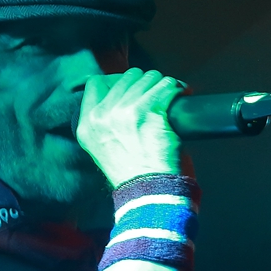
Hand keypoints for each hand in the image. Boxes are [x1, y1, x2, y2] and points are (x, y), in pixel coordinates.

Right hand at [76, 67, 185, 187]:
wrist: (150, 194)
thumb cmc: (135, 175)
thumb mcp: (103, 148)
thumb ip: (104, 123)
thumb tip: (120, 98)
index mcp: (88, 124)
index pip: (96, 83)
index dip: (117, 81)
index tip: (133, 89)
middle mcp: (103, 115)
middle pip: (127, 77)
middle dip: (145, 83)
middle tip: (158, 95)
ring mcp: (126, 111)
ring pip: (149, 77)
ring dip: (162, 84)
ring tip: (170, 96)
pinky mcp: (150, 111)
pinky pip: (167, 85)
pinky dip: (178, 87)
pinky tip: (182, 94)